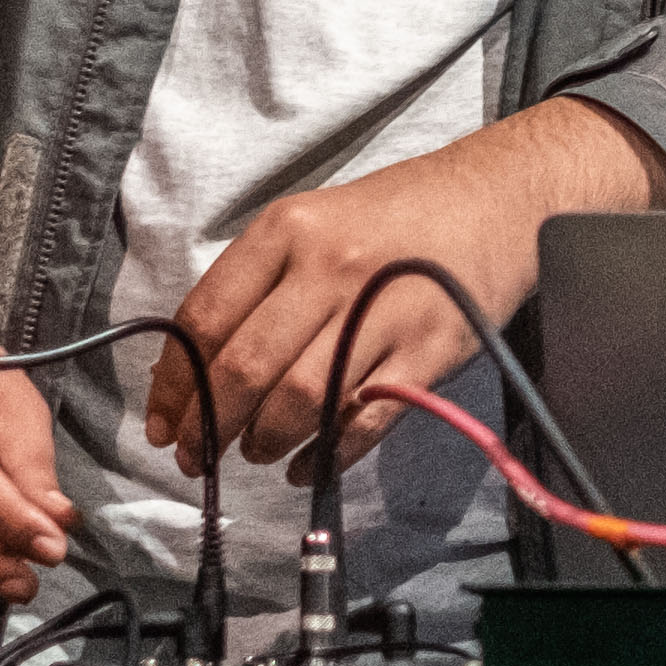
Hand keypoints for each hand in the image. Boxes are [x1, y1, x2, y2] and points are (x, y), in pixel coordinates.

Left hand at [143, 96, 665, 476]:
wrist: (501, 201)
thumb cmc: (397, 216)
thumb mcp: (314, 221)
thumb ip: (258, 284)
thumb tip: (197, 371)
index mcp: (288, 230)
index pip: (206, 318)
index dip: (174, 383)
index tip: (163, 422)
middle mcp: (331, 268)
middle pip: (246, 368)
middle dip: (209, 426)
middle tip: (197, 456)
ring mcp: (383, 312)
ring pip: (299, 401)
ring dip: (264, 443)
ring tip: (259, 451)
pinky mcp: (428, 353)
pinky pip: (362, 422)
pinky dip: (326, 457)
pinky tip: (308, 465)